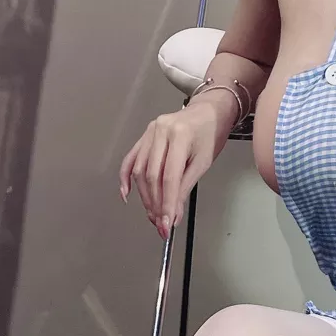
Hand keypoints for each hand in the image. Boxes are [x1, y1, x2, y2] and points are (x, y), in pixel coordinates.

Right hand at [118, 100, 222, 238]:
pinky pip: (131, 158)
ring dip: (144, 196)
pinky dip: (126, 177)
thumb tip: (173, 215)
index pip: (169, 177)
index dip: (167, 204)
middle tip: (160, 223)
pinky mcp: (144, 135)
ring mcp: (150, 131)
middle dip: (155, 204)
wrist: (209, 111)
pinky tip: (127, 193)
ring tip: (152, 214)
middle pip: (152, 175)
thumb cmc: (210, 134)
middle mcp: (161, 131)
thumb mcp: (203, 162)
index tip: (167, 224)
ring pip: (140, 170)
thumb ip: (186, 188)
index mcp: (180, 135)